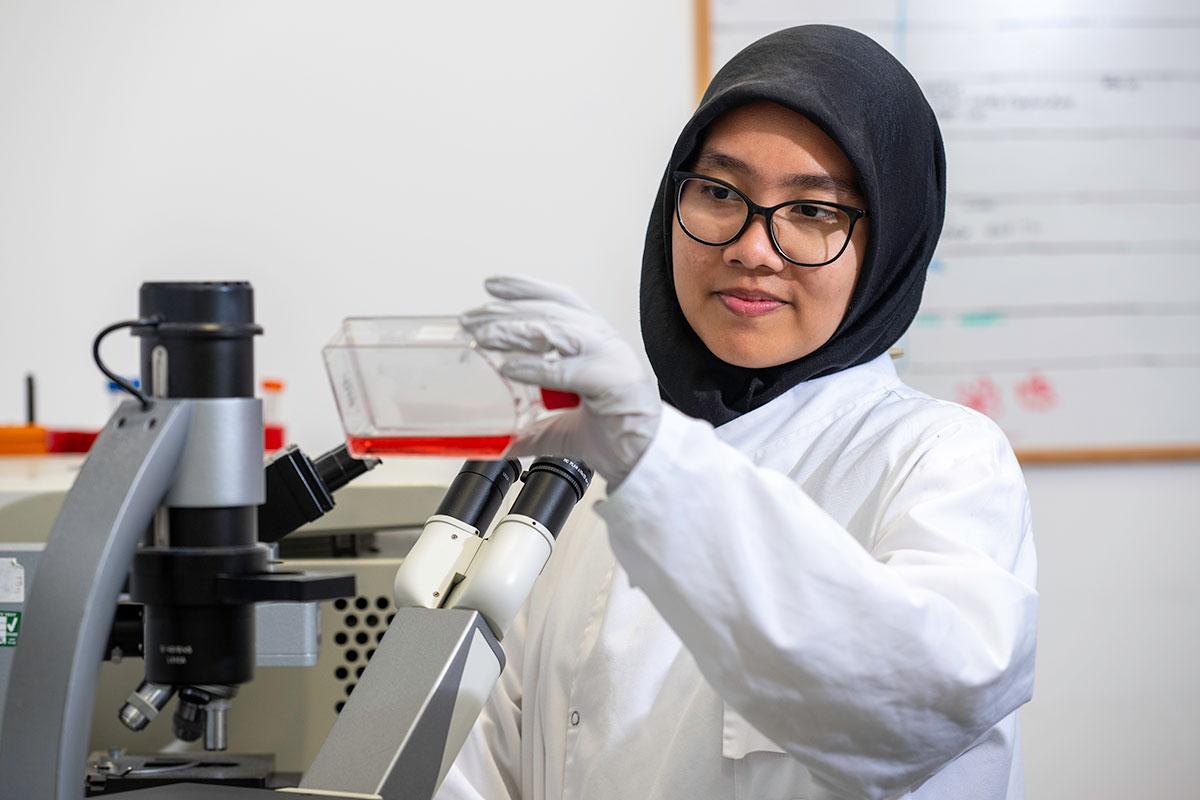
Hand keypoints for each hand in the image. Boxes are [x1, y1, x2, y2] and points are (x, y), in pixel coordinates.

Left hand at [460, 276, 661, 487]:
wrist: (648, 462)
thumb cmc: (619, 437)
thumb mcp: (566, 428)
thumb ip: (536, 428)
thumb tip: (505, 439)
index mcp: (595, 342)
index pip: (559, 301)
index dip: (525, 289)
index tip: (492, 287)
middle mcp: (603, 342)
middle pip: (550, 311)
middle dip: (507, 311)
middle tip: (471, 319)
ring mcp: (609, 358)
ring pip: (556, 330)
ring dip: (515, 330)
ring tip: (483, 336)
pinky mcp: (611, 380)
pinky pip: (565, 368)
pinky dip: (534, 366)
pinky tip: (510, 367)